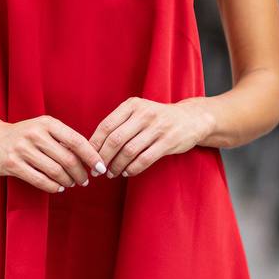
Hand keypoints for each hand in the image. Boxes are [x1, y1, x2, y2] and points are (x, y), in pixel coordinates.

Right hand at [0, 114, 106, 194]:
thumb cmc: (23, 135)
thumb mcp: (42, 128)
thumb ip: (63, 139)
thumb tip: (90, 157)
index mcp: (47, 123)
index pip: (76, 140)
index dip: (91, 156)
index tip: (101, 168)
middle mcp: (35, 134)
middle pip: (68, 159)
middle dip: (80, 173)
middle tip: (85, 180)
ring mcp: (22, 149)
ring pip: (55, 172)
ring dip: (67, 181)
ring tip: (71, 184)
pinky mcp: (13, 164)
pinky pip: (40, 180)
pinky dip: (54, 187)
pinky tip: (58, 188)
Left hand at [87, 96, 214, 178]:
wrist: (191, 119)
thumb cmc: (157, 118)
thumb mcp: (138, 112)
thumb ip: (119, 124)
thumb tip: (93, 145)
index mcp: (132, 105)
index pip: (106, 126)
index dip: (95, 144)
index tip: (88, 157)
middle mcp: (144, 114)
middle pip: (115, 140)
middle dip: (103, 158)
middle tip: (97, 170)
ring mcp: (157, 127)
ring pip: (129, 151)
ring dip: (117, 166)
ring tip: (111, 173)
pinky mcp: (168, 141)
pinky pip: (144, 159)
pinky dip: (132, 169)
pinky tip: (126, 172)